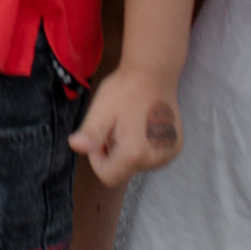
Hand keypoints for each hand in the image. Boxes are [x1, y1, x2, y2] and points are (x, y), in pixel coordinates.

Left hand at [69, 62, 184, 186]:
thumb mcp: (100, 111)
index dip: (97, 157)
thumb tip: (75, 146)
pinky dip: (143, 145)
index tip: (100, 135)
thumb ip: (90, 133)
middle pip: (123, 171)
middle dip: (113, 152)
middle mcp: (156, 159)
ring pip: (138, 164)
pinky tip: (142, 124)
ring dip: (128, 149)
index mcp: (135, 154)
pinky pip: (152, 156)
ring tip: (129, 122)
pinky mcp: (176, 146)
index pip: (108, 176)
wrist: (153, 72)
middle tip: (115, 125)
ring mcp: (169, 154)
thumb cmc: (124, 90)